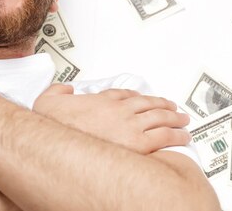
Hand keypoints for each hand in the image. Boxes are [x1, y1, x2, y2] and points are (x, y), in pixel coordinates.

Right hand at [32, 84, 190, 153]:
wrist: (59, 142)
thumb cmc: (56, 125)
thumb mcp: (48, 99)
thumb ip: (58, 90)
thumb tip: (65, 89)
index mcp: (101, 100)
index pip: (125, 95)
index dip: (137, 97)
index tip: (143, 99)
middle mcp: (119, 110)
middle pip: (148, 104)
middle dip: (163, 105)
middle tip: (173, 107)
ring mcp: (130, 125)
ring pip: (159, 117)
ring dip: (174, 118)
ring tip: (183, 120)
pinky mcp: (137, 143)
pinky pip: (163, 136)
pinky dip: (175, 135)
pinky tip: (183, 136)